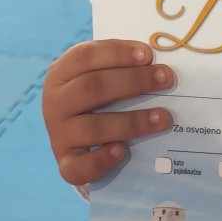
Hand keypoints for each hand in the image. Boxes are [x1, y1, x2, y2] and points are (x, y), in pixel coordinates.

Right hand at [42, 39, 174, 185]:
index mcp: (60, 74)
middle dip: (133, 81)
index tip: (148, 54)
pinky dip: (103, 159)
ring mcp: (59, 135)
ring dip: (132, 122)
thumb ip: (119, 68)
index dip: (117, 53)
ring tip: (163, 118)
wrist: (76, 143)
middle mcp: (54, 103)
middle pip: (92, 88)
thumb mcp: (99, 77)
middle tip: (167, 79)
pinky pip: (81, 166)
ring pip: (93, 127)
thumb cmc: (96, 101)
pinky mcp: (67, 164)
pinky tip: (124, 151)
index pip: (85, 57)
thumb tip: (158, 63)